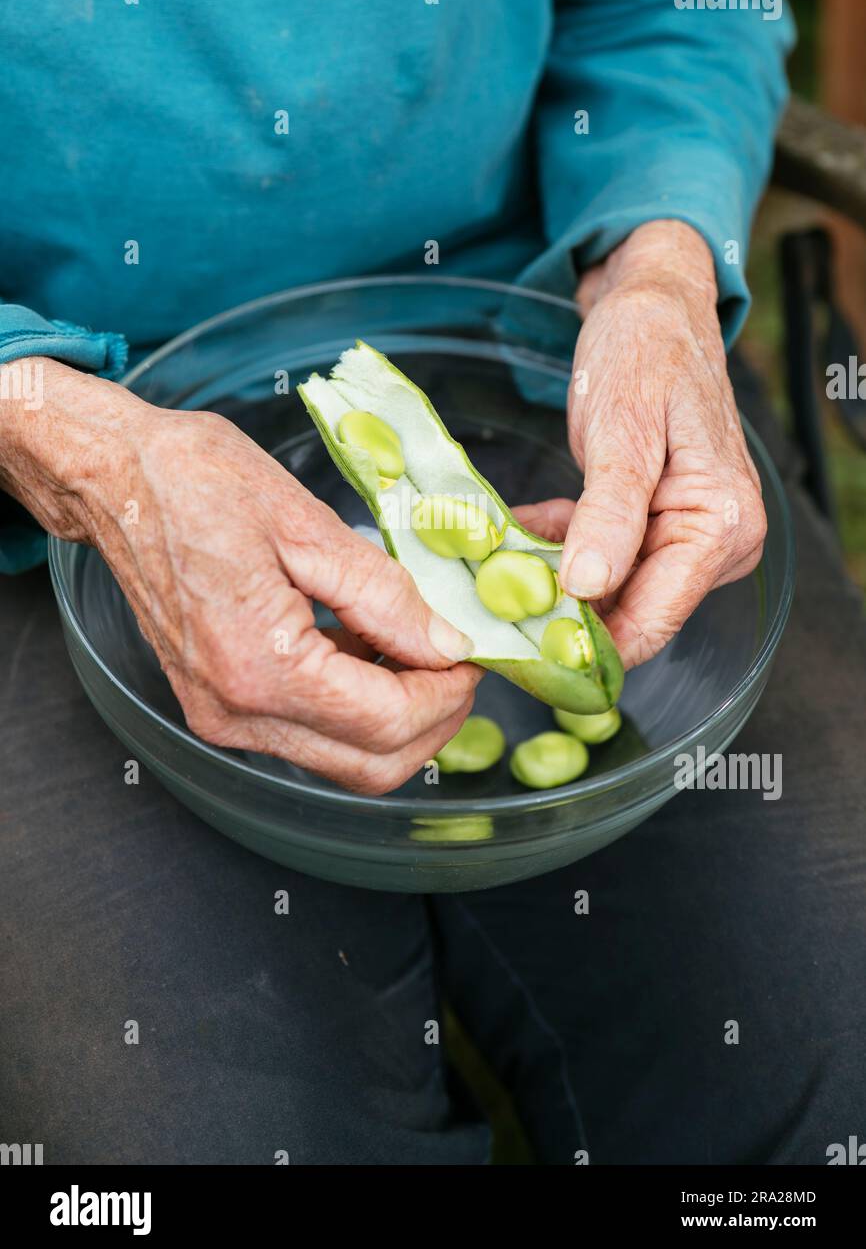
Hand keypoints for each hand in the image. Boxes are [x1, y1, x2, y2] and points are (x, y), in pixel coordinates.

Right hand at [0, 361, 480, 792]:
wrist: (114, 480)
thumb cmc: (194, 481)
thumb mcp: (305, 524)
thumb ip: (384, 594)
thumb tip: (447, 643)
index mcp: (258, 667)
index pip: (388, 723)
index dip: (448, 693)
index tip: (473, 651)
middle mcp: (236, 714)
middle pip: (371, 768)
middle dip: (432, 720)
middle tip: (456, 659)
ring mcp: (221, 719)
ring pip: (344, 761)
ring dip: (395, 715)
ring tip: (411, 641)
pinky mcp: (218, 708)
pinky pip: (309, 734)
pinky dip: (354, 705)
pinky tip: (365, 642)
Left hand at [520, 221, 765, 667]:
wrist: (654, 307)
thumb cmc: (646, 352)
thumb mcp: (621, 429)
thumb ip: (609, 513)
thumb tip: (588, 586)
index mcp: (721, 525)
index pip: (652, 620)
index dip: (585, 645)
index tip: (516, 652)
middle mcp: (719, 543)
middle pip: (632, 612)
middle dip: (561, 613)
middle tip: (487, 609)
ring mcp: (693, 535)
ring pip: (612, 589)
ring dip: (554, 582)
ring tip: (490, 572)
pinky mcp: (663, 523)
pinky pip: (608, 559)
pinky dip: (564, 552)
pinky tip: (519, 540)